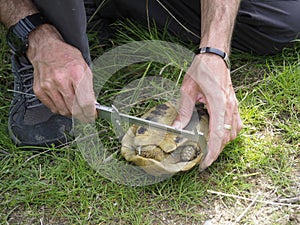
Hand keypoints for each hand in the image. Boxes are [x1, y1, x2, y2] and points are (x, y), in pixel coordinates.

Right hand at [27, 24, 95, 121]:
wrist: (46, 48)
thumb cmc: (67, 57)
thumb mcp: (85, 69)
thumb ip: (89, 88)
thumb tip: (93, 106)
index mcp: (76, 74)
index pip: (85, 102)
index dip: (90, 113)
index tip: (92, 116)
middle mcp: (60, 80)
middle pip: (74, 109)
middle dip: (82, 115)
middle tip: (86, 115)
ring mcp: (48, 86)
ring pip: (63, 111)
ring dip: (71, 113)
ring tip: (75, 108)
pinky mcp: (39, 90)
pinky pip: (52, 108)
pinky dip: (60, 109)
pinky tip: (64, 103)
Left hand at [173, 54, 241, 169]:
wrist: (214, 56)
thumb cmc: (201, 69)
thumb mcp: (187, 89)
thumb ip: (184, 110)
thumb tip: (178, 129)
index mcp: (218, 103)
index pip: (217, 134)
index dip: (212, 152)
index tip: (205, 163)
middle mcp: (229, 106)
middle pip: (226, 137)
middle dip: (216, 151)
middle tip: (203, 158)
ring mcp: (234, 106)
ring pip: (233, 133)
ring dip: (222, 143)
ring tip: (209, 149)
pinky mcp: (234, 105)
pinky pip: (236, 125)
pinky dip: (228, 134)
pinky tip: (218, 135)